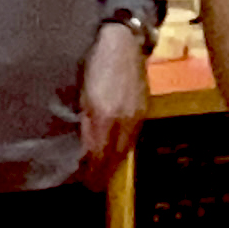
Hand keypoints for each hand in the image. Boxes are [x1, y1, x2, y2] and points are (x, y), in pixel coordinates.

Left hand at [79, 23, 149, 188]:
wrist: (124, 41)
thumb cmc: (97, 65)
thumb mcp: (86, 97)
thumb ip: (88, 125)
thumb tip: (88, 153)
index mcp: (110, 118)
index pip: (103, 156)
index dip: (95, 173)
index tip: (88, 186)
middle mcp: (127, 120)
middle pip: (117, 155)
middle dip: (106, 171)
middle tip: (94, 184)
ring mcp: (137, 113)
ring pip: (126, 145)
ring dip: (115, 160)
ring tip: (104, 170)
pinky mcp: (142, 106)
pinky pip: (133, 134)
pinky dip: (124, 146)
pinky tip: (117, 147)